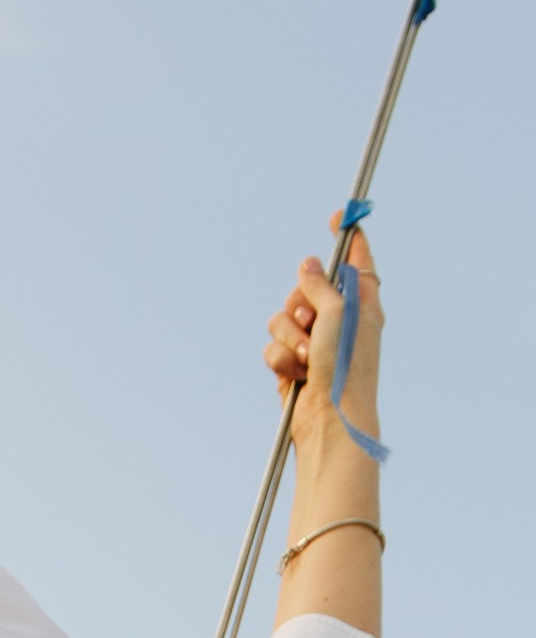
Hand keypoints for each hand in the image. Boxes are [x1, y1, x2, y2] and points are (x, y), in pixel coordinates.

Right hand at [263, 225, 381, 451]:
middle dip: (300, 304)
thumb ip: (320, 284)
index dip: (349, 238)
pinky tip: (296, 375)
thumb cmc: (347, 366)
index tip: (339, 216)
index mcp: (362, 304)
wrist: (330, 420)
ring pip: (282, 319)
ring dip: (289, 338)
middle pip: (305, 289)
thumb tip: (306, 265)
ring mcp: (314, 344)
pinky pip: (274, 347)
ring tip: (306, 358)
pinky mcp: (293, 365)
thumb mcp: (337, 312)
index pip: (356, 262)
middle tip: (310, 322)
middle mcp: (338, 321)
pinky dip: (281, 360)